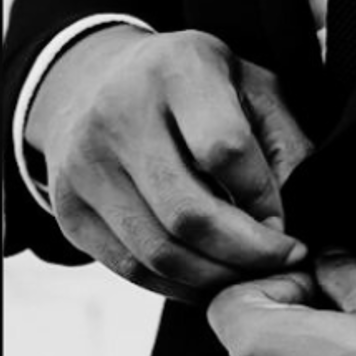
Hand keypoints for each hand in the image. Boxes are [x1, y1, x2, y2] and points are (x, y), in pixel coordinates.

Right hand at [28, 25, 313, 301]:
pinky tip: (206, 277)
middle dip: (246, 254)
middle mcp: (119, 112)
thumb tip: (287, 221)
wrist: (93, 79)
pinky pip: (129, 268)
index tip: (286, 222)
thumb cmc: (192, 88)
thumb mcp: (249, 85)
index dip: (265, 199)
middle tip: (279, 263)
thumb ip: (284, 143)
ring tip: (247, 275)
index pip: (225, 150)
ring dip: (214, 278)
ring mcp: (84, 163)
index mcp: (176, 69)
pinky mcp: (68, 206)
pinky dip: (176, 286)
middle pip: (188, 213)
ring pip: (158, 252)